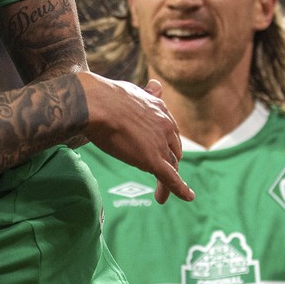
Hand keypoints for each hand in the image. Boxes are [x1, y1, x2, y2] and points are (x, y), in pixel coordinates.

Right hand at [79, 74, 192, 202]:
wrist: (96, 104)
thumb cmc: (105, 97)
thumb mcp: (132, 90)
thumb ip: (147, 93)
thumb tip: (157, 86)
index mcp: (160, 109)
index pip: (169, 132)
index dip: (166, 144)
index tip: (160, 152)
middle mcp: (166, 126)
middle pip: (173, 150)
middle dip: (168, 163)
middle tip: (159, 174)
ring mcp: (160, 143)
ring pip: (171, 166)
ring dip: (170, 181)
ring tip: (160, 194)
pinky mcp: (152, 160)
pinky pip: (171, 179)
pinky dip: (181, 190)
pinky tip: (188, 197)